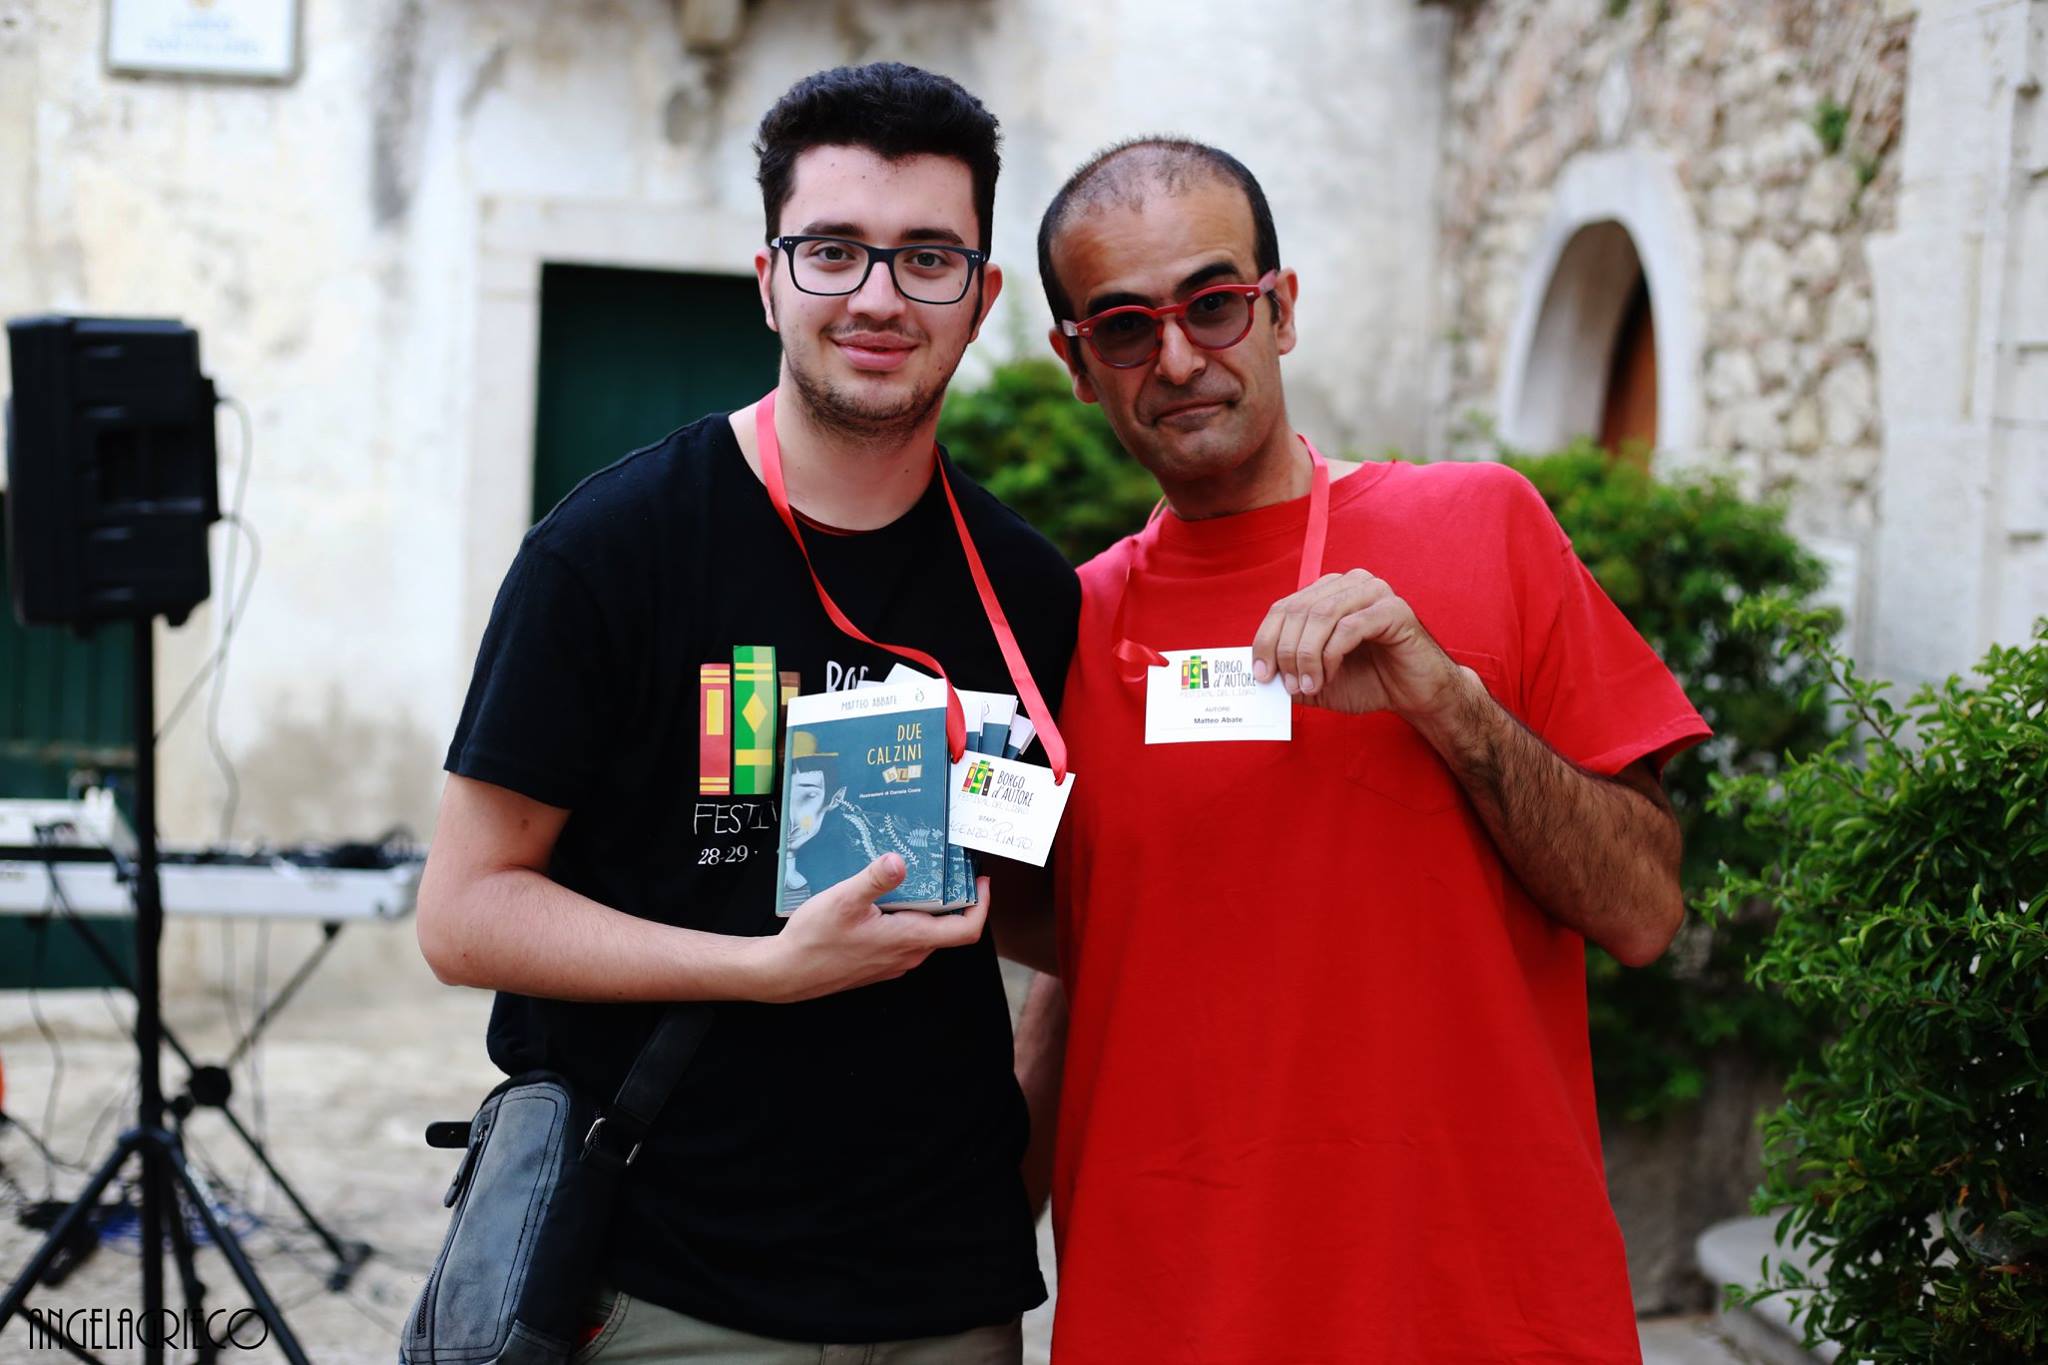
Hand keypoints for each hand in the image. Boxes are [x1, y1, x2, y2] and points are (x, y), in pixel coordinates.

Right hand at [753, 857, 988, 1002]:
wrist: (785, 973)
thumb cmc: (813, 940)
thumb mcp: (843, 900)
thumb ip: (875, 879)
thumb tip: (900, 860)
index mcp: (907, 938)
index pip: (965, 930)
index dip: (981, 906)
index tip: (981, 881)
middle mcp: (907, 955)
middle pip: (948, 929)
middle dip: (956, 899)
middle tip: (949, 867)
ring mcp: (894, 962)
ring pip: (926, 933)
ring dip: (931, 908)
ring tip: (919, 876)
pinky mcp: (879, 963)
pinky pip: (907, 939)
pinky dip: (910, 918)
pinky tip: (888, 899)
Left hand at [1250, 569, 1465, 721]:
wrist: (1416, 695)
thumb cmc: (1368, 682)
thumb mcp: (1317, 680)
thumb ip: (1289, 674)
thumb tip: (1257, 675)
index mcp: (1327, 593)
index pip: (1283, 608)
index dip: (1265, 640)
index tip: (1260, 674)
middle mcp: (1349, 584)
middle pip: (1298, 610)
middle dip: (1285, 652)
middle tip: (1287, 686)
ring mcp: (1373, 592)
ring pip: (1321, 616)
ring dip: (1306, 656)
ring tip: (1307, 685)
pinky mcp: (1393, 610)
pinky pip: (1349, 627)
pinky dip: (1331, 655)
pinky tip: (1330, 676)